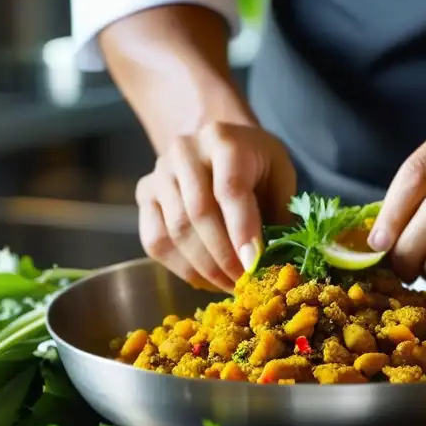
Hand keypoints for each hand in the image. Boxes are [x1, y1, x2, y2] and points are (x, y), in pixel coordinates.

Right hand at [136, 122, 296, 290]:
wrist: (214, 143)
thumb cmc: (255, 163)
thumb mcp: (279, 174)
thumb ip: (280, 212)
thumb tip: (279, 263)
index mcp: (223, 140)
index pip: (230, 189)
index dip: (242, 231)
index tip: (254, 266)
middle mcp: (184, 151)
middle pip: (198, 214)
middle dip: (224, 258)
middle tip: (245, 285)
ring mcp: (159, 173)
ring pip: (175, 232)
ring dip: (205, 269)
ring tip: (230, 285)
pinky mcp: (144, 194)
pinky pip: (156, 241)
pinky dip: (182, 268)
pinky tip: (206, 280)